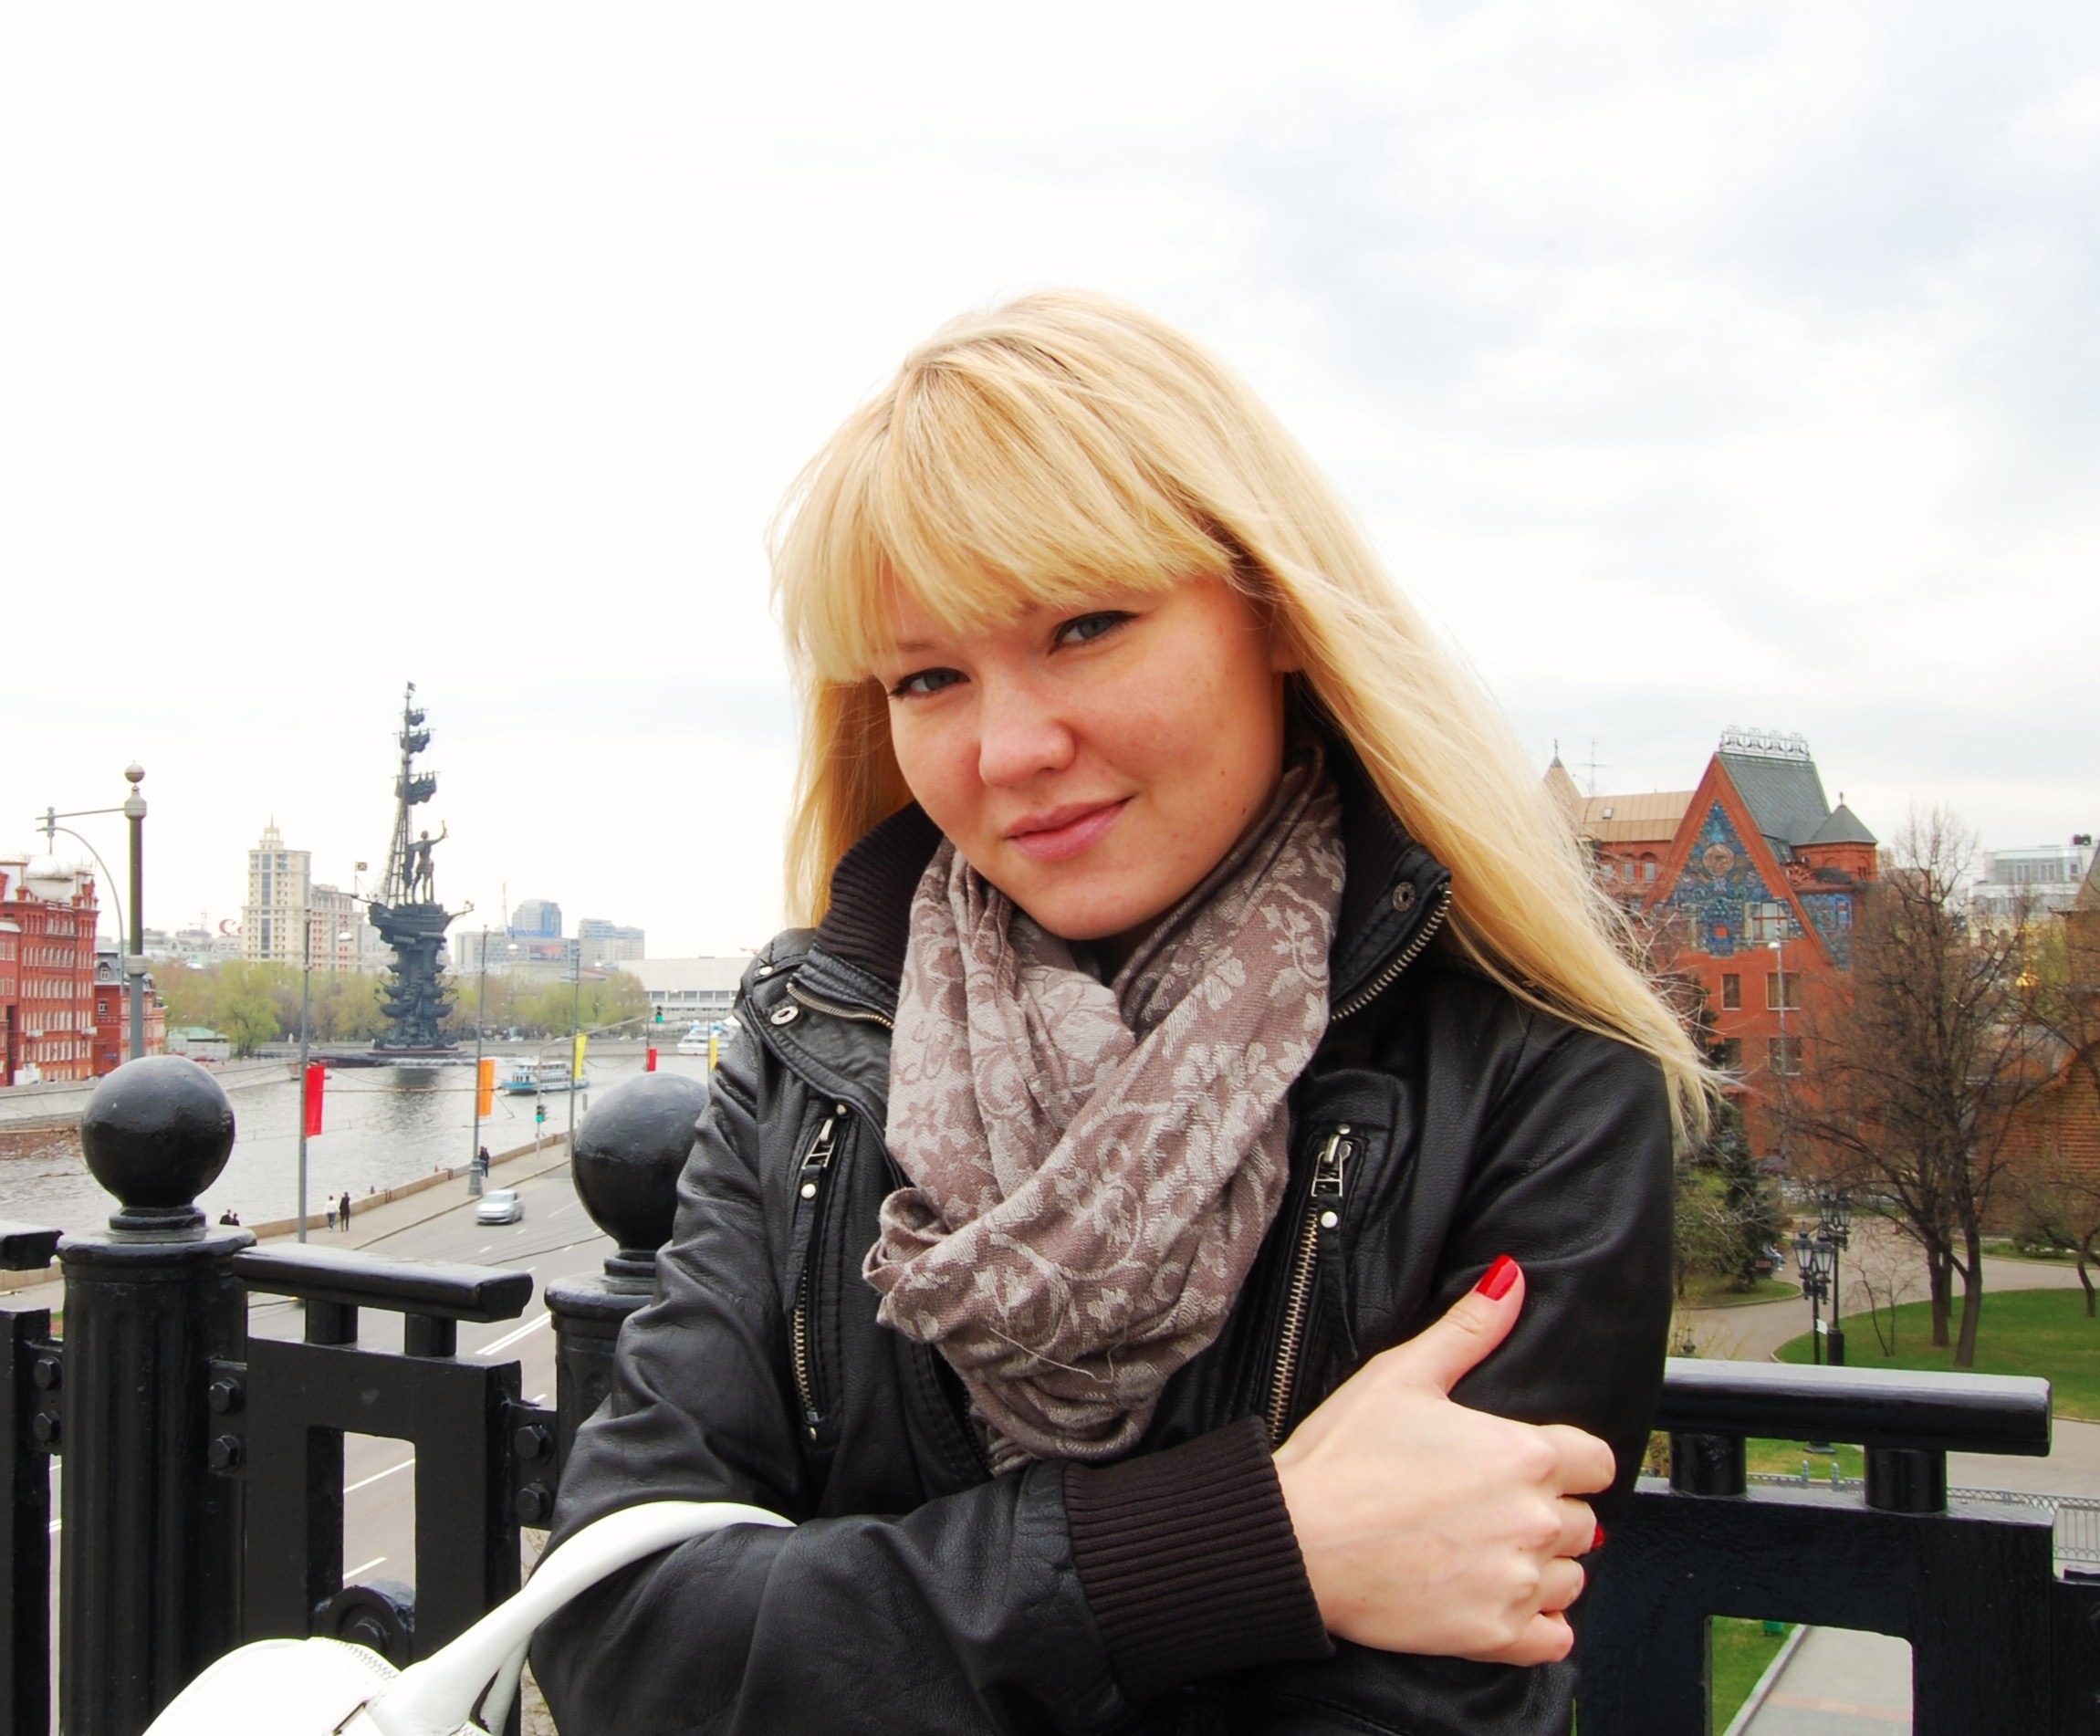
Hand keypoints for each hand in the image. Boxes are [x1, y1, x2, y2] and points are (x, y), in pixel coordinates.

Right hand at [1271, 1257, 1613, 1664]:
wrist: (1296, 1541)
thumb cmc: (1342, 1457)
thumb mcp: (1402, 1375)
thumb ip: (1469, 1329)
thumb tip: (1511, 1278)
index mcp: (1523, 1455)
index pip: (1595, 1461)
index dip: (1567, 1459)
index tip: (1534, 1464)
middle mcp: (1534, 1521)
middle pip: (1585, 1521)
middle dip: (1549, 1511)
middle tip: (1491, 1506)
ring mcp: (1517, 1582)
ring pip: (1571, 1577)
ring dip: (1544, 1565)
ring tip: (1490, 1550)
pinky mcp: (1493, 1635)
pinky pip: (1555, 1638)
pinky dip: (1540, 1624)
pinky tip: (1501, 1598)